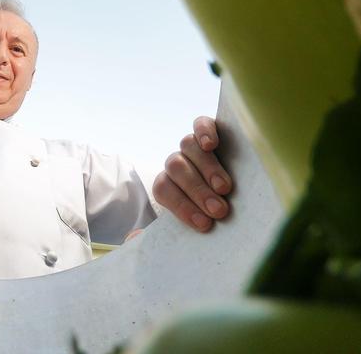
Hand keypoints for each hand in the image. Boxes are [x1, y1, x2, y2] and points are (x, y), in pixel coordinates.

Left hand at [152, 116, 231, 232]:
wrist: (228, 191)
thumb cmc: (208, 213)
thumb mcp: (186, 225)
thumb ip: (157, 233)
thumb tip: (133, 237)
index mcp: (167, 184)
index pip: (163, 190)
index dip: (182, 207)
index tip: (204, 225)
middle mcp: (177, 163)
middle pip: (176, 168)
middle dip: (197, 191)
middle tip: (219, 210)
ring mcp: (192, 146)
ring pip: (189, 147)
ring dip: (207, 168)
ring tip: (224, 188)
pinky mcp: (209, 129)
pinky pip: (202, 123)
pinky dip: (206, 130)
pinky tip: (213, 144)